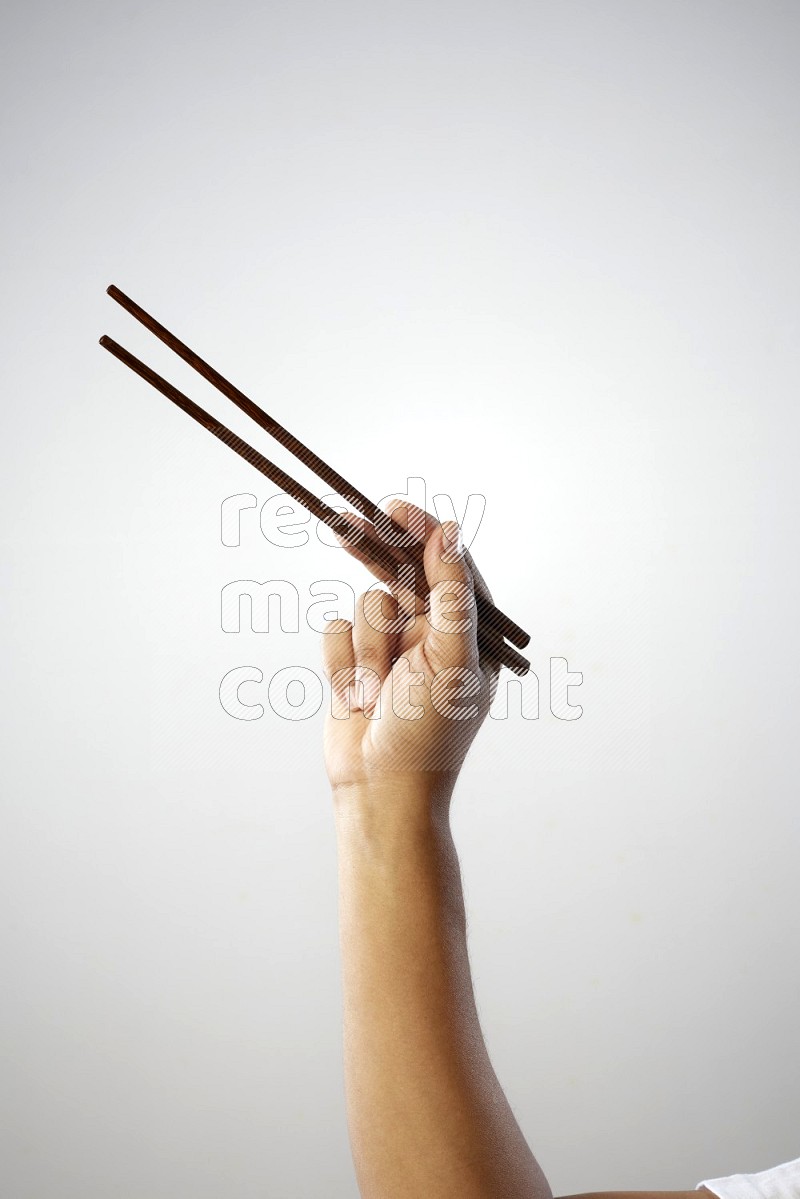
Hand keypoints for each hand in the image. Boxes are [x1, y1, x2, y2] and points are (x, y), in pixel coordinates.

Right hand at [321, 501, 500, 801]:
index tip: (395, 509)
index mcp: (469, 633)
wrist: (378, 789)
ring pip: (365, 602)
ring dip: (366, 647)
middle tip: (347, 521)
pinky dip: (341, 661)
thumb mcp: (451, 658)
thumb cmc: (428, 732)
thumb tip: (448, 531)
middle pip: (401, 571)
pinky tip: (355, 697)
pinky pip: (335, 629)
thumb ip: (451, 592)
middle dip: (376, 551)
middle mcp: (432, 634)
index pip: (449, 566)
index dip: (422, 533)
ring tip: (376, 691)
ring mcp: (391, 647)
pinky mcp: (354, 661)